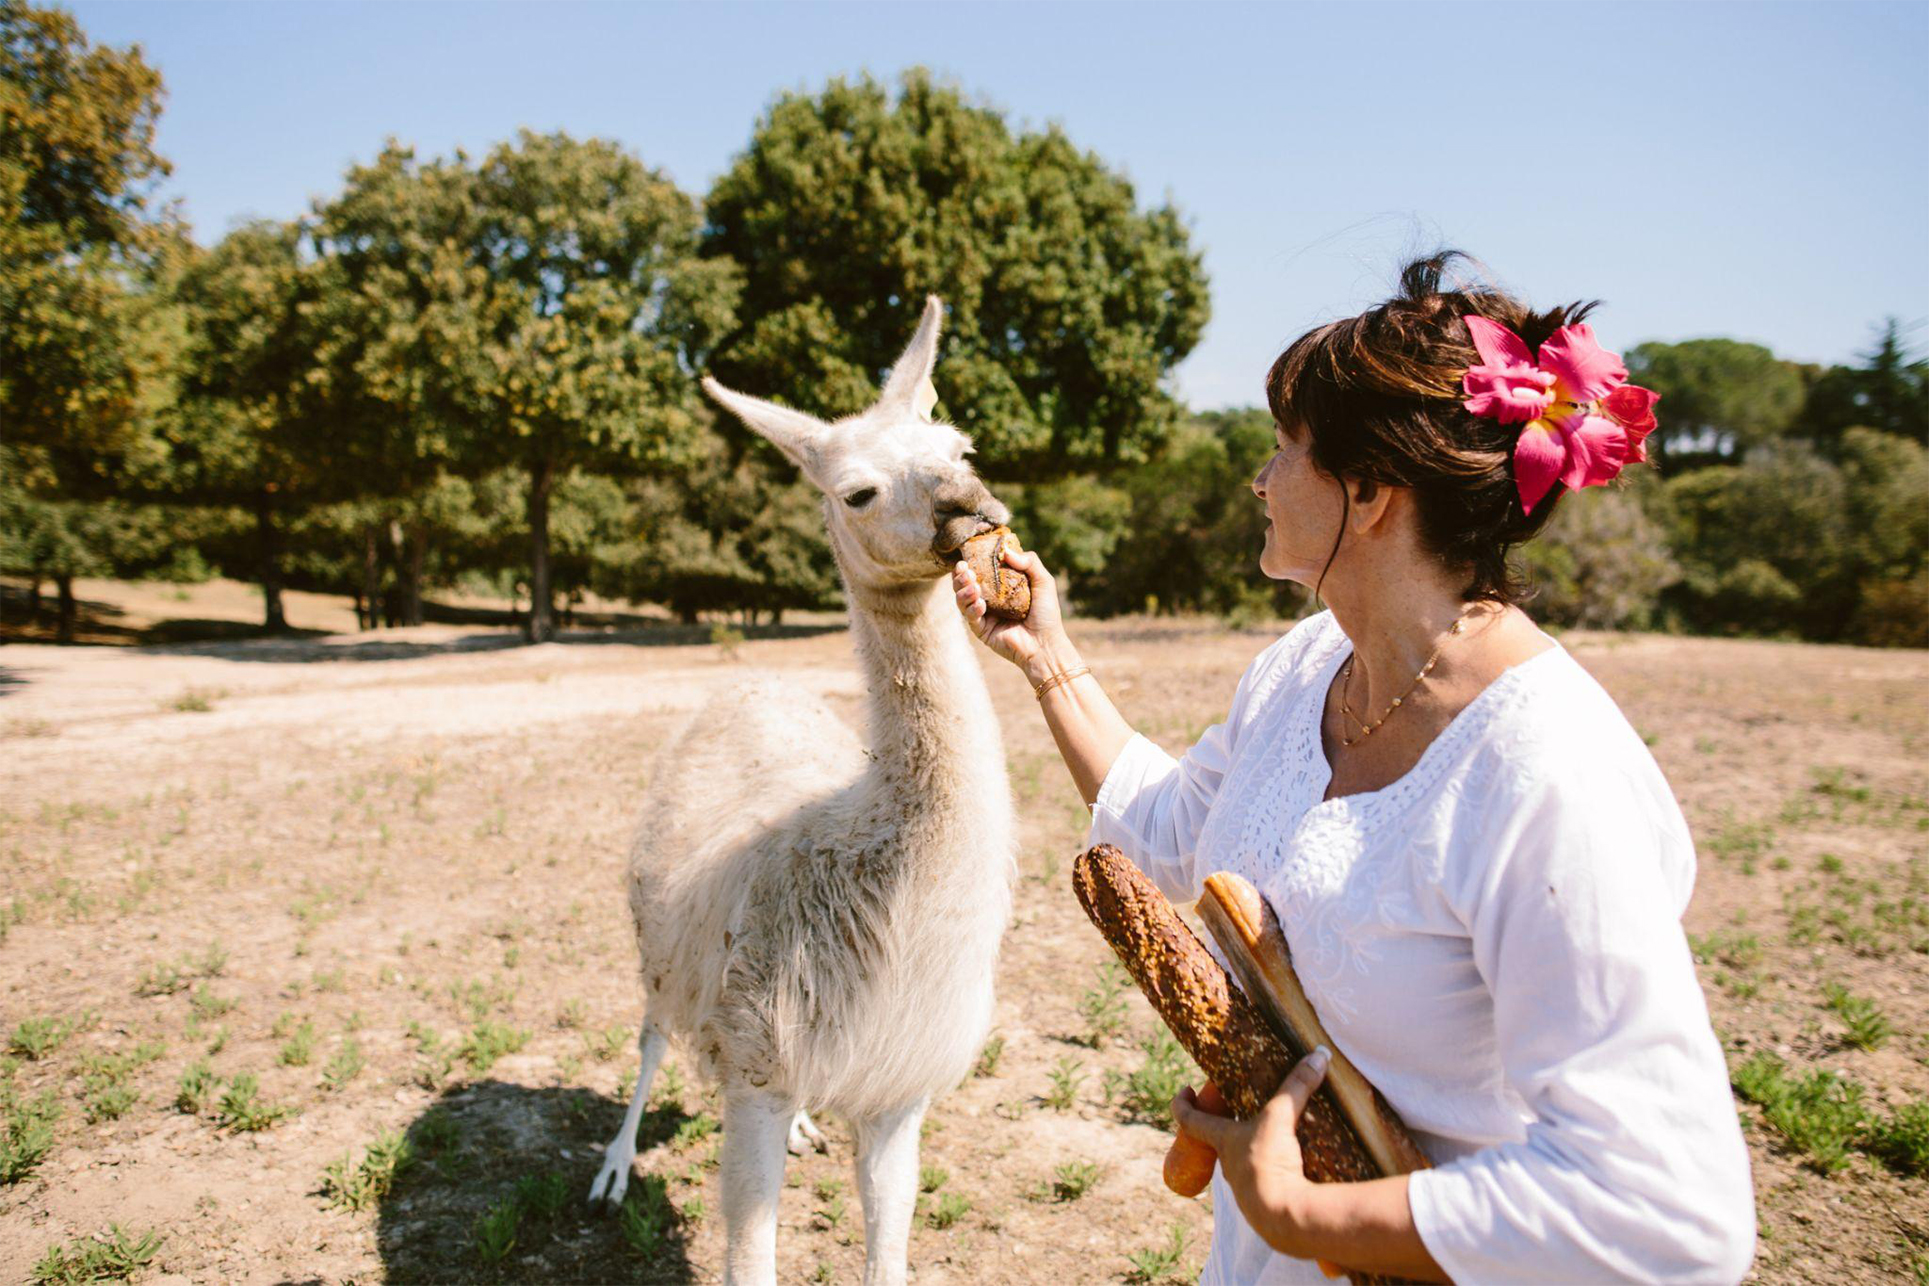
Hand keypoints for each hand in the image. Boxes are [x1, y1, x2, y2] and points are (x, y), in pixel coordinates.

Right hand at [951, 546, 1068, 675]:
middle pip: (965, 584)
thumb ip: (1029, 561)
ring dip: (963, 591)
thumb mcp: (1043, 581)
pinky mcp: (981, 630)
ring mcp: (983, 614)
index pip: (981, 570)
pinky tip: (980, 604)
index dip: (971, 562)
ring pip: (962, 599)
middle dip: (962, 576)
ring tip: (973, 587)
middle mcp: (989, 599)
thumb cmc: (1046, 613)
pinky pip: (970, 617)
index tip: (967, 556)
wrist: (1045, 643)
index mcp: (1001, 586)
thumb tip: (1006, 551)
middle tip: (965, 570)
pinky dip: (972, 608)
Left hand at [1169, 1046, 1332, 1262]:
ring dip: (1251, 1147)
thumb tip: (1318, 1054)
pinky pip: (1265, 1180)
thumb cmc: (1268, 1164)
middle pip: (1217, 1139)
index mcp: (1223, 1140)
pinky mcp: (1265, 1203)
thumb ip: (1298, 1085)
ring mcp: (1245, 1187)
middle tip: (1236, 1106)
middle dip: (1226, 1122)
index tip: (1183, 1089)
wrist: (1283, 1218)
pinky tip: (1291, 1164)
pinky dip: (1272, 1169)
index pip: (1190, 1120)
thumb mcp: (1281, 1118)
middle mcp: (1228, 1164)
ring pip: (1242, 1161)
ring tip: (1272, 1133)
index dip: (1182, 1104)